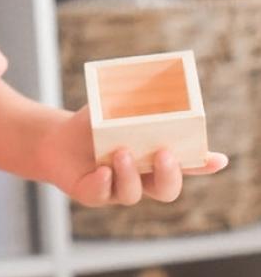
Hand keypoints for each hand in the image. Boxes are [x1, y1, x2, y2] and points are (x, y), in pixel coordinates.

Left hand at [46, 106, 227, 207]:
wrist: (57, 139)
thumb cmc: (95, 124)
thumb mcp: (114, 108)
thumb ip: (134, 102)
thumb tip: (151, 81)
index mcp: (154, 159)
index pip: (186, 165)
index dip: (202, 165)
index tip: (218, 159)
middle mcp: (141, 178)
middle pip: (166, 190)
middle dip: (169, 175)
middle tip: (164, 154)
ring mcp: (117, 189)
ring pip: (133, 194)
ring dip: (130, 174)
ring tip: (122, 152)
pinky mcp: (92, 193)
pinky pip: (101, 195)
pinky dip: (103, 183)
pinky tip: (102, 170)